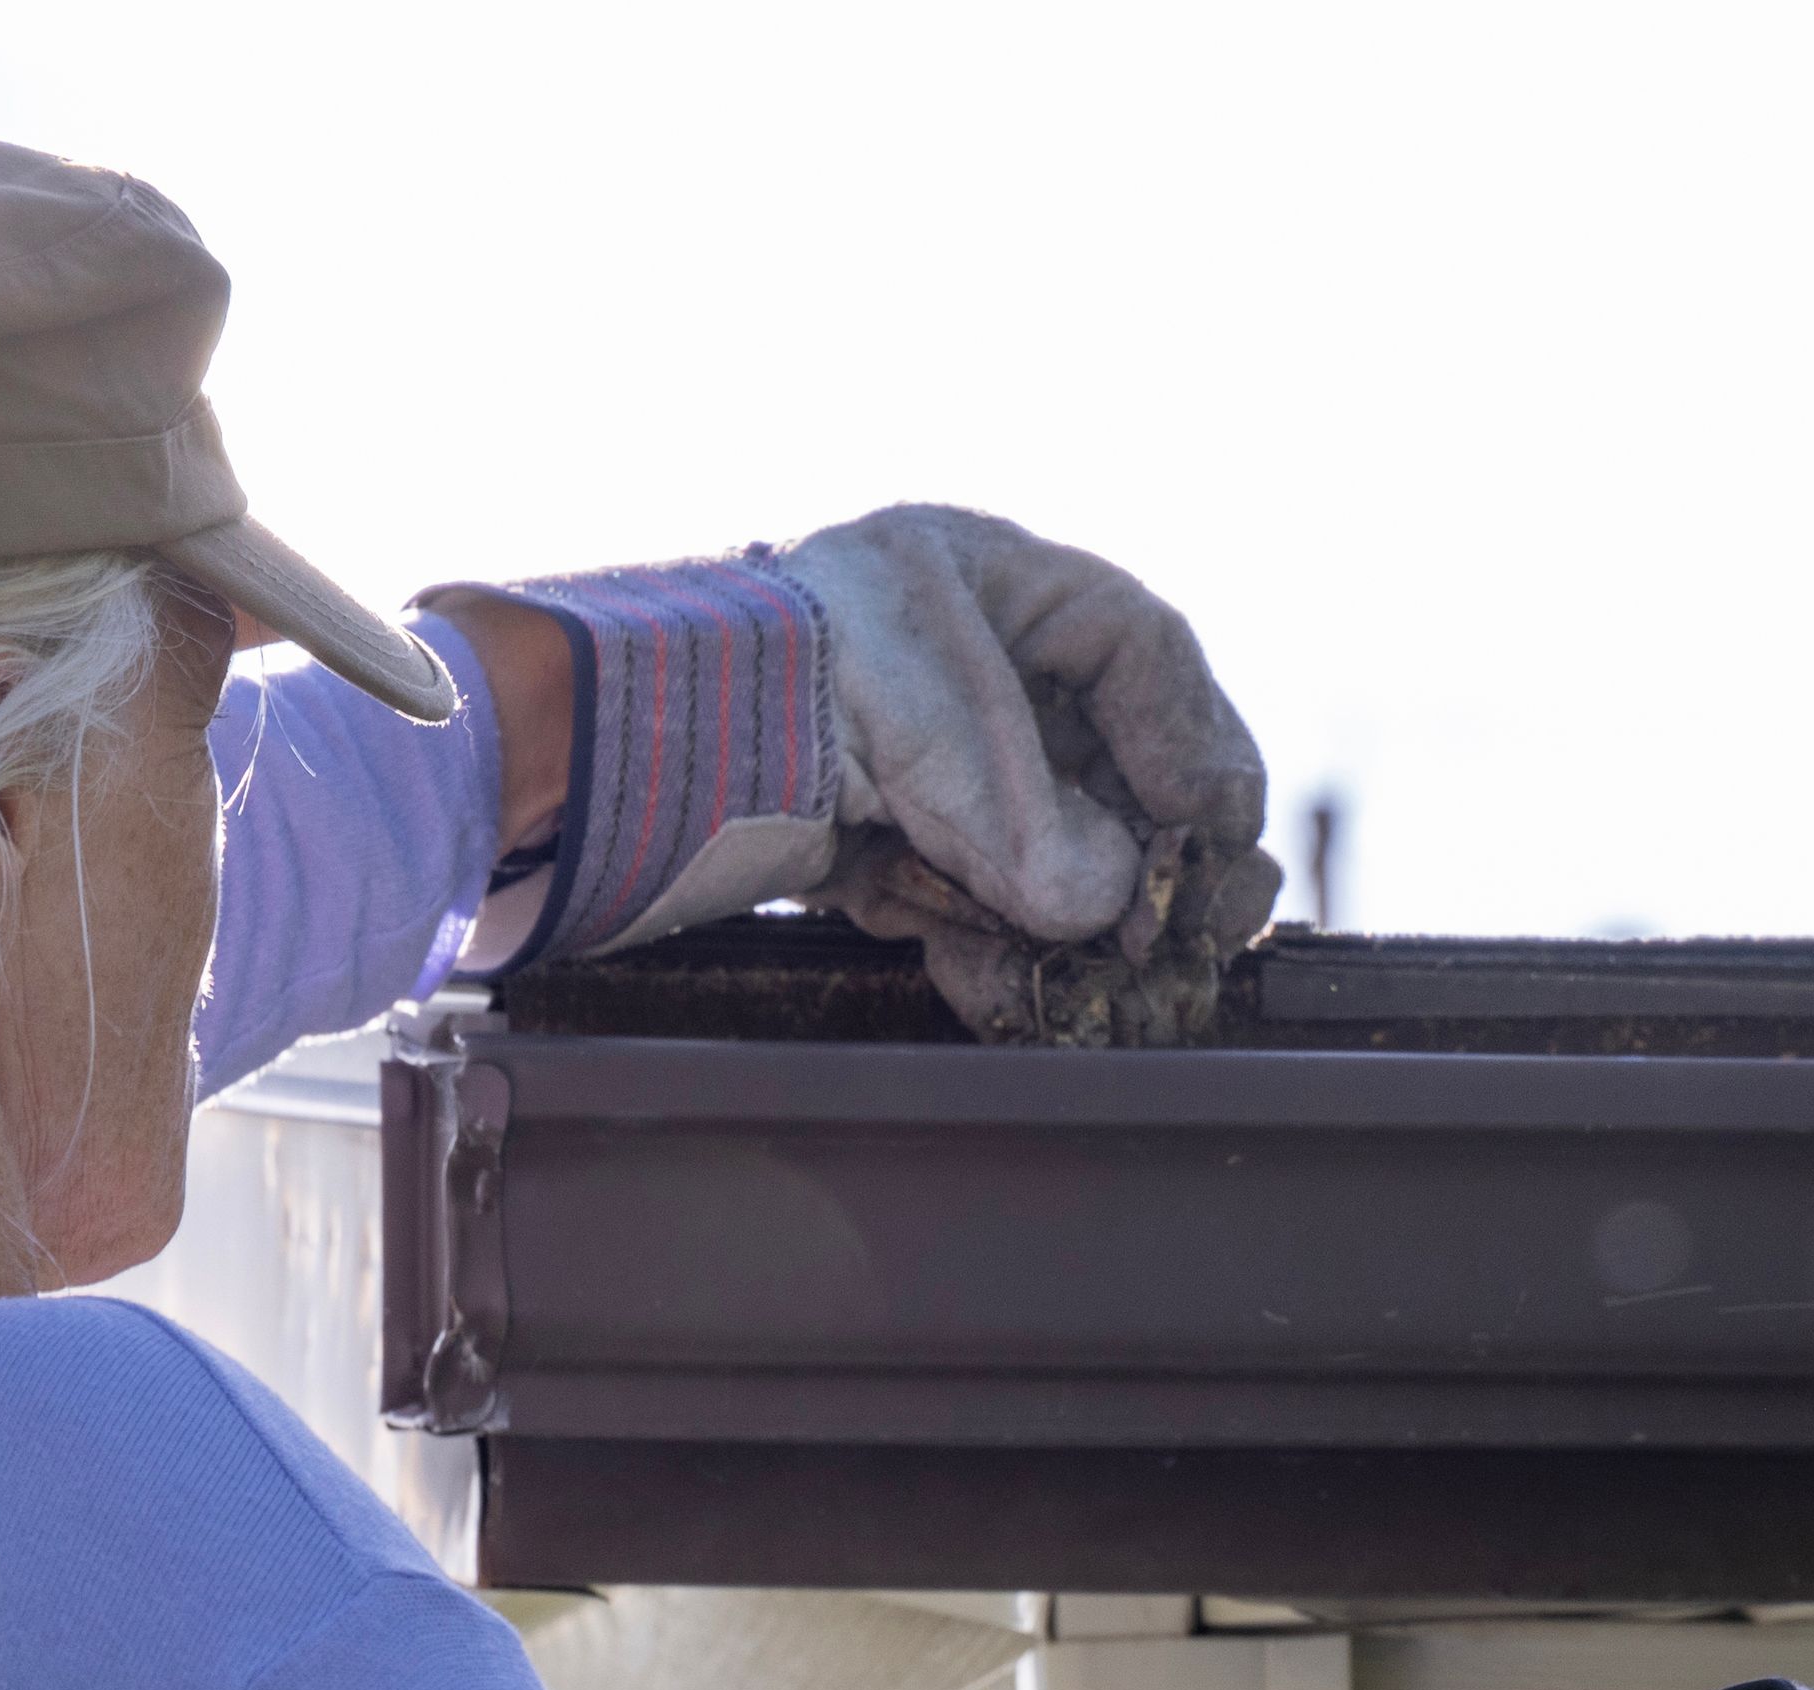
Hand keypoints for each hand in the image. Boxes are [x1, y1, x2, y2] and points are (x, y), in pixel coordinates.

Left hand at [435, 514, 1279, 1045]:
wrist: (595, 769)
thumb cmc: (757, 699)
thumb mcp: (940, 753)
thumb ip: (1048, 836)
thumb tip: (1111, 909)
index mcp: (965, 575)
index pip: (1132, 644)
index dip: (1194, 738)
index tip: (1218, 826)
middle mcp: (937, 655)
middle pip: (1097, 753)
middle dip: (1154, 844)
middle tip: (1208, 916)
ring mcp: (892, 749)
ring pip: (1035, 837)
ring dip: (1081, 915)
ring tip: (1123, 974)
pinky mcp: (848, 838)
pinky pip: (959, 893)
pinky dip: (994, 950)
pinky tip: (1017, 991)